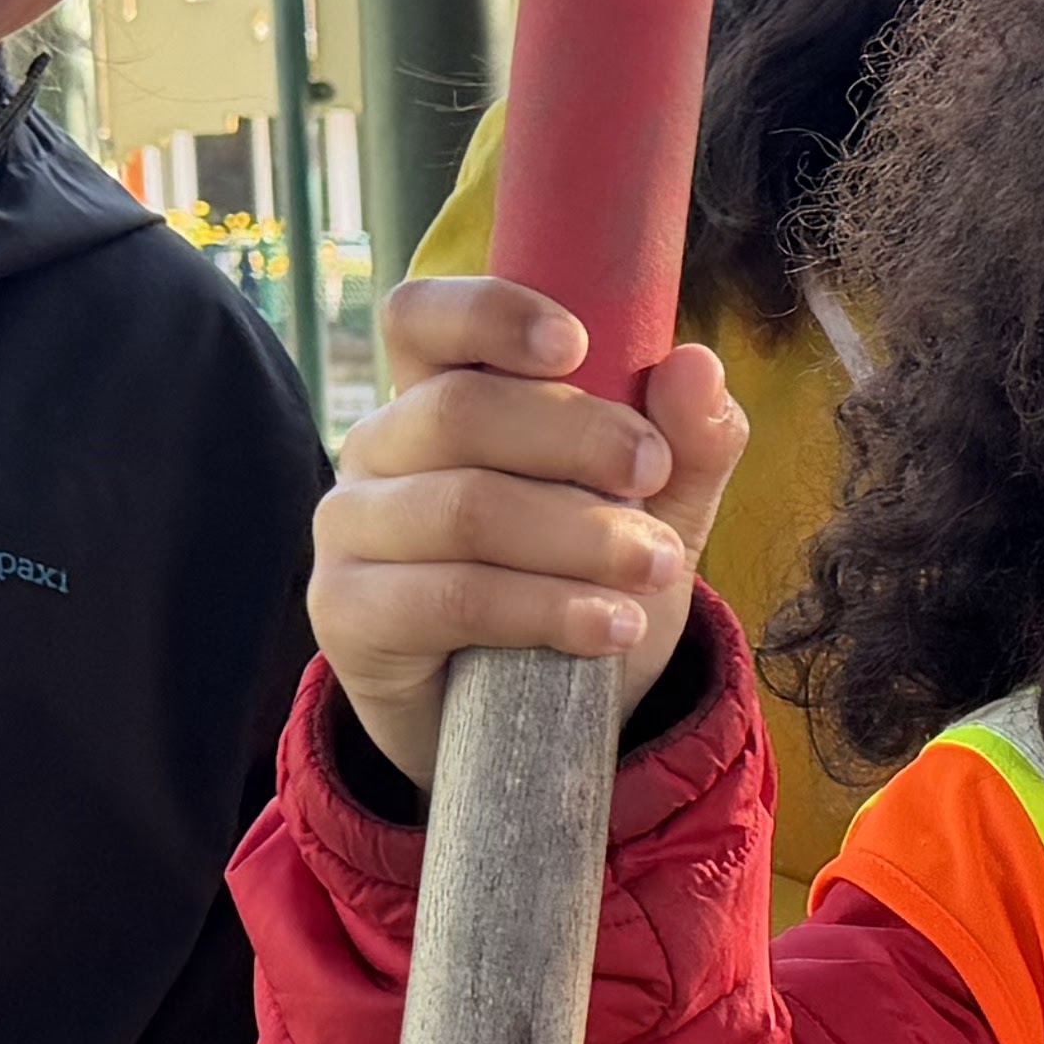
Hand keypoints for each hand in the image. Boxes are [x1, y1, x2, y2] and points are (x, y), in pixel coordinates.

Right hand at [308, 275, 747, 792]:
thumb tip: (698, 366)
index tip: (578, 345)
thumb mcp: (653, 516)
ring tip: (655, 568)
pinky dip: (545, 609)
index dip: (489, 314)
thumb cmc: (579, 588)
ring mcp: (350, 530)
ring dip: (577, 537)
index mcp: (437, 396)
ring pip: (464, 507)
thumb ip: (685, 445)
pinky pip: (448, 598)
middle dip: (575, 437)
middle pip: (460, 410)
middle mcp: (378, 449)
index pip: (421, 318)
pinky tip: (611, 628)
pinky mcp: (345, 613)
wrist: (530, 730)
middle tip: (653, 474)